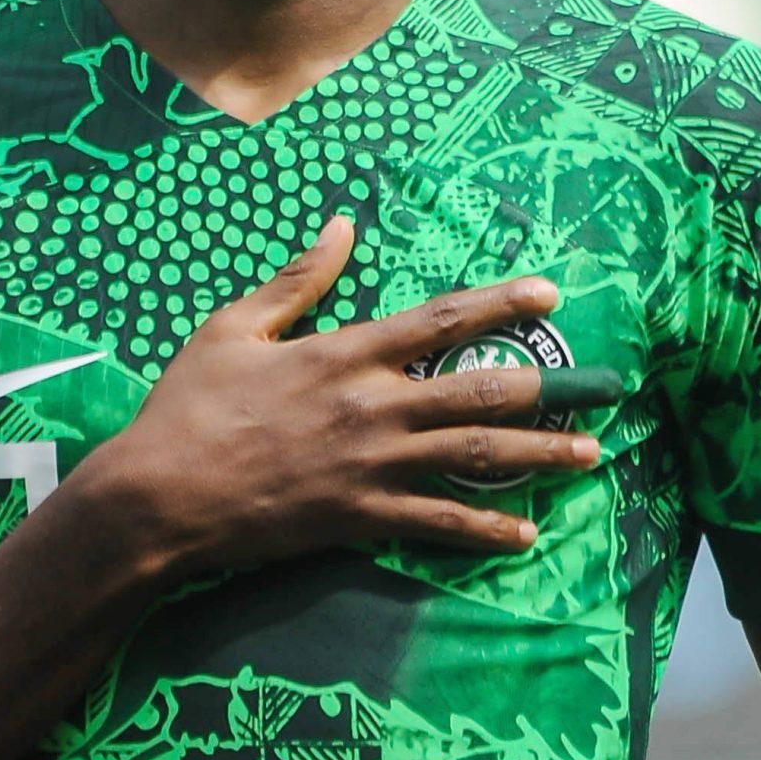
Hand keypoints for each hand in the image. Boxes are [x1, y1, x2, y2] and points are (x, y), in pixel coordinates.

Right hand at [98, 216, 611, 575]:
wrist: (159, 496)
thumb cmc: (188, 407)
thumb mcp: (233, 327)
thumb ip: (296, 280)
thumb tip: (342, 226)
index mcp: (344, 352)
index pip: (441, 319)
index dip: (501, 303)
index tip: (550, 292)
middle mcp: (372, 406)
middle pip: (479, 391)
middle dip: (547, 391)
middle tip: (601, 392)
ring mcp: (371, 465)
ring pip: (474, 457)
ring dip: (539, 457)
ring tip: (589, 457)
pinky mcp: (360, 517)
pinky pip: (438, 523)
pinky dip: (485, 529)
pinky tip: (525, 533)